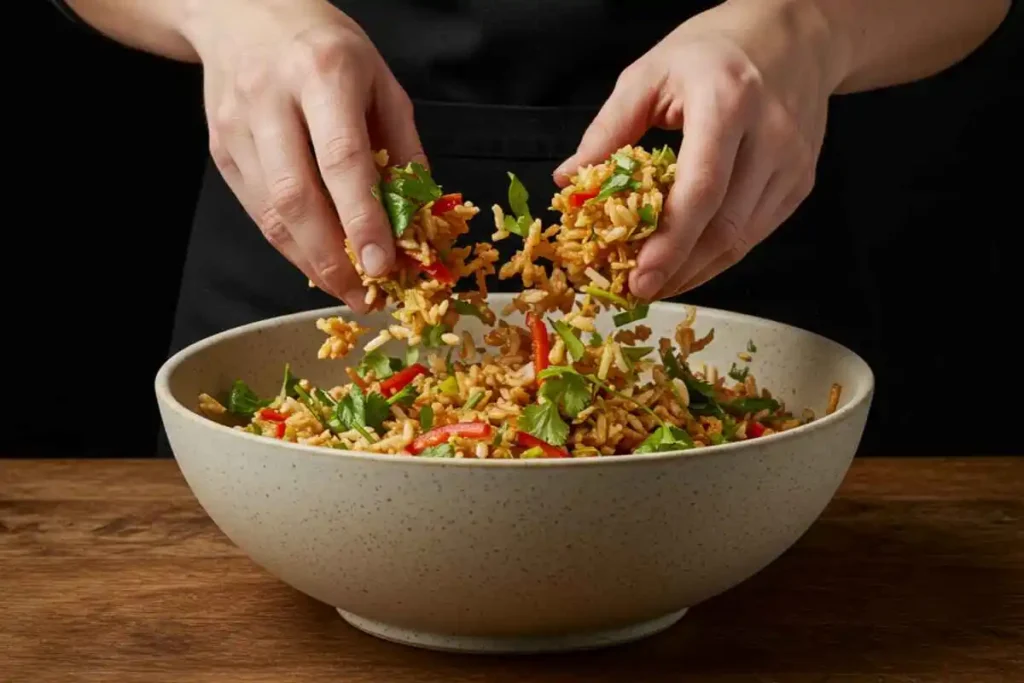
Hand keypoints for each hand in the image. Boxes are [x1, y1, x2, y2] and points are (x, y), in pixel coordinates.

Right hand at [183, 0, 423, 310]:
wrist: (242, 12)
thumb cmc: (324, 46)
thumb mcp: (380, 80)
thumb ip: (402, 146)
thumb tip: (420, 214)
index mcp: (323, 74)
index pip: (342, 159)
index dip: (361, 220)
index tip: (381, 266)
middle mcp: (272, 99)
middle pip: (297, 196)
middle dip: (331, 258)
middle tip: (363, 294)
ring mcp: (237, 126)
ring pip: (270, 212)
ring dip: (309, 261)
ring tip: (344, 288)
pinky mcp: (220, 149)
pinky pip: (255, 210)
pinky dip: (288, 244)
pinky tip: (315, 261)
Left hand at [554, 0, 838, 299]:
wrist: (793, 37)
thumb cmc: (713, 52)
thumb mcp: (649, 73)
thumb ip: (608, 130)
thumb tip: (569, 180)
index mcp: (728, 103)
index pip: (702, 189)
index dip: (670, 243)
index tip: (640, 277)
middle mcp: (770, 136)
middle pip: (724, 226)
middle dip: (678, 269)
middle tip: (637, 291)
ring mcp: (793, 164)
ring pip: (742, 240)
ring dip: (696, 270)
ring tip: (657, 283)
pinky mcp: (801, 182)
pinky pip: (756, 233)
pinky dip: (719, 255)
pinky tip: (689, 262)